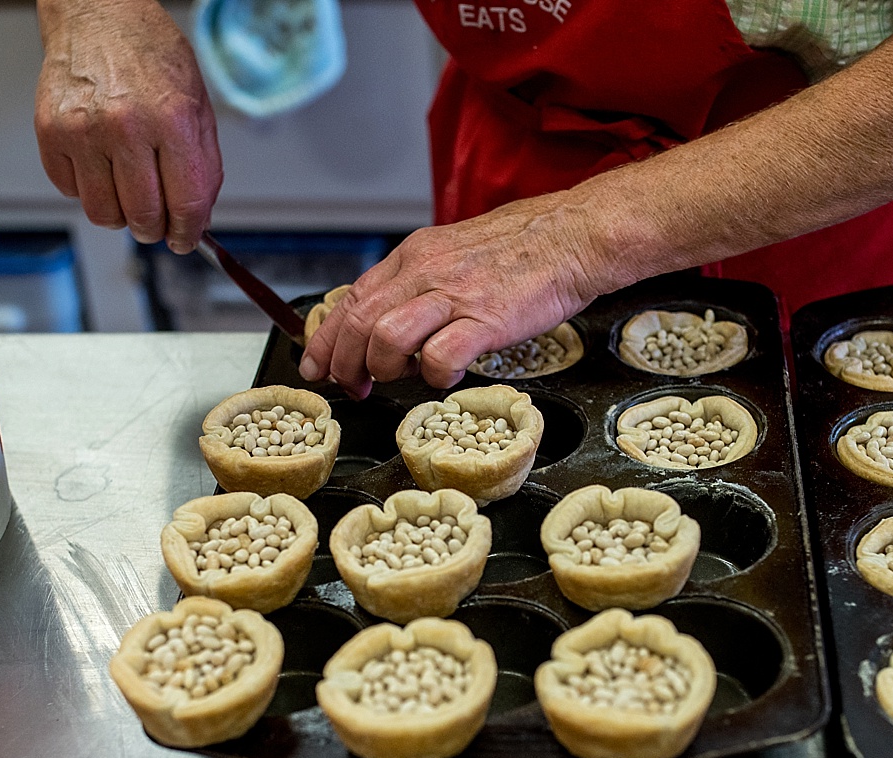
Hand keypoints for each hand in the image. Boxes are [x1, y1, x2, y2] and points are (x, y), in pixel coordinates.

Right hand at [35, 0, 222, 251]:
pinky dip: (88, 189)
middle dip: (154, 228)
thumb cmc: (149, 55)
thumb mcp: (196, 105)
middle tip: (156, 220)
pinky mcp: (51, 133)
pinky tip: (100, 165)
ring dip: (119, 214)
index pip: (185, 203)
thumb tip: (196, 219)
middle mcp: (125, 126)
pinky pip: (70, 191)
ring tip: (127, 191)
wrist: (99, 16)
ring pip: (103, 213)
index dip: (187, 232)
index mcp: (171, 118)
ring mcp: (83, 131)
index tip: (184, 239)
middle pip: (143, 216)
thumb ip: (201, 166)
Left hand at [299, 192, 609, 393]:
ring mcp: (455, 294)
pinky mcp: (487, 319)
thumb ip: (422, 283)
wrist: (574, 235)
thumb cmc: (524, 248)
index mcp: (415, 255)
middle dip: (345, 363)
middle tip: (352, 388)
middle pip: (360, 321)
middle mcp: (426, 271)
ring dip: (384, 367)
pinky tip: (448, 376)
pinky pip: (441, 356)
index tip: (318, 366)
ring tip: (399, 379)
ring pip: (387, 336)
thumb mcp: (456, 252)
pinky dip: (435, 375)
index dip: (327, 338)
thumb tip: (393, 319)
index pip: (353, 298)